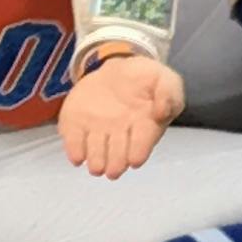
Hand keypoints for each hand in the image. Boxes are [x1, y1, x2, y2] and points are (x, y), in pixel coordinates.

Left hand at [59, 49, 185, 175]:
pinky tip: (76, 157)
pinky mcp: (77, 123)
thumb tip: (162, 110)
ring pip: (95, 150)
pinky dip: (74, 148)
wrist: (119, 70)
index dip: (139, 150)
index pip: (142, 140)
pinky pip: (73, 137)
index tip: (135, 160)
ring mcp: (98, 130)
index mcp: (145, 126)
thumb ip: (168, 92)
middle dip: (115, 163)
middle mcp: (121, 134)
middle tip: (113, 171)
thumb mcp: (164, 79)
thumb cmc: (145, 79)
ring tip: (96, 167)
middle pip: (117, 152)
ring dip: (96, 159)